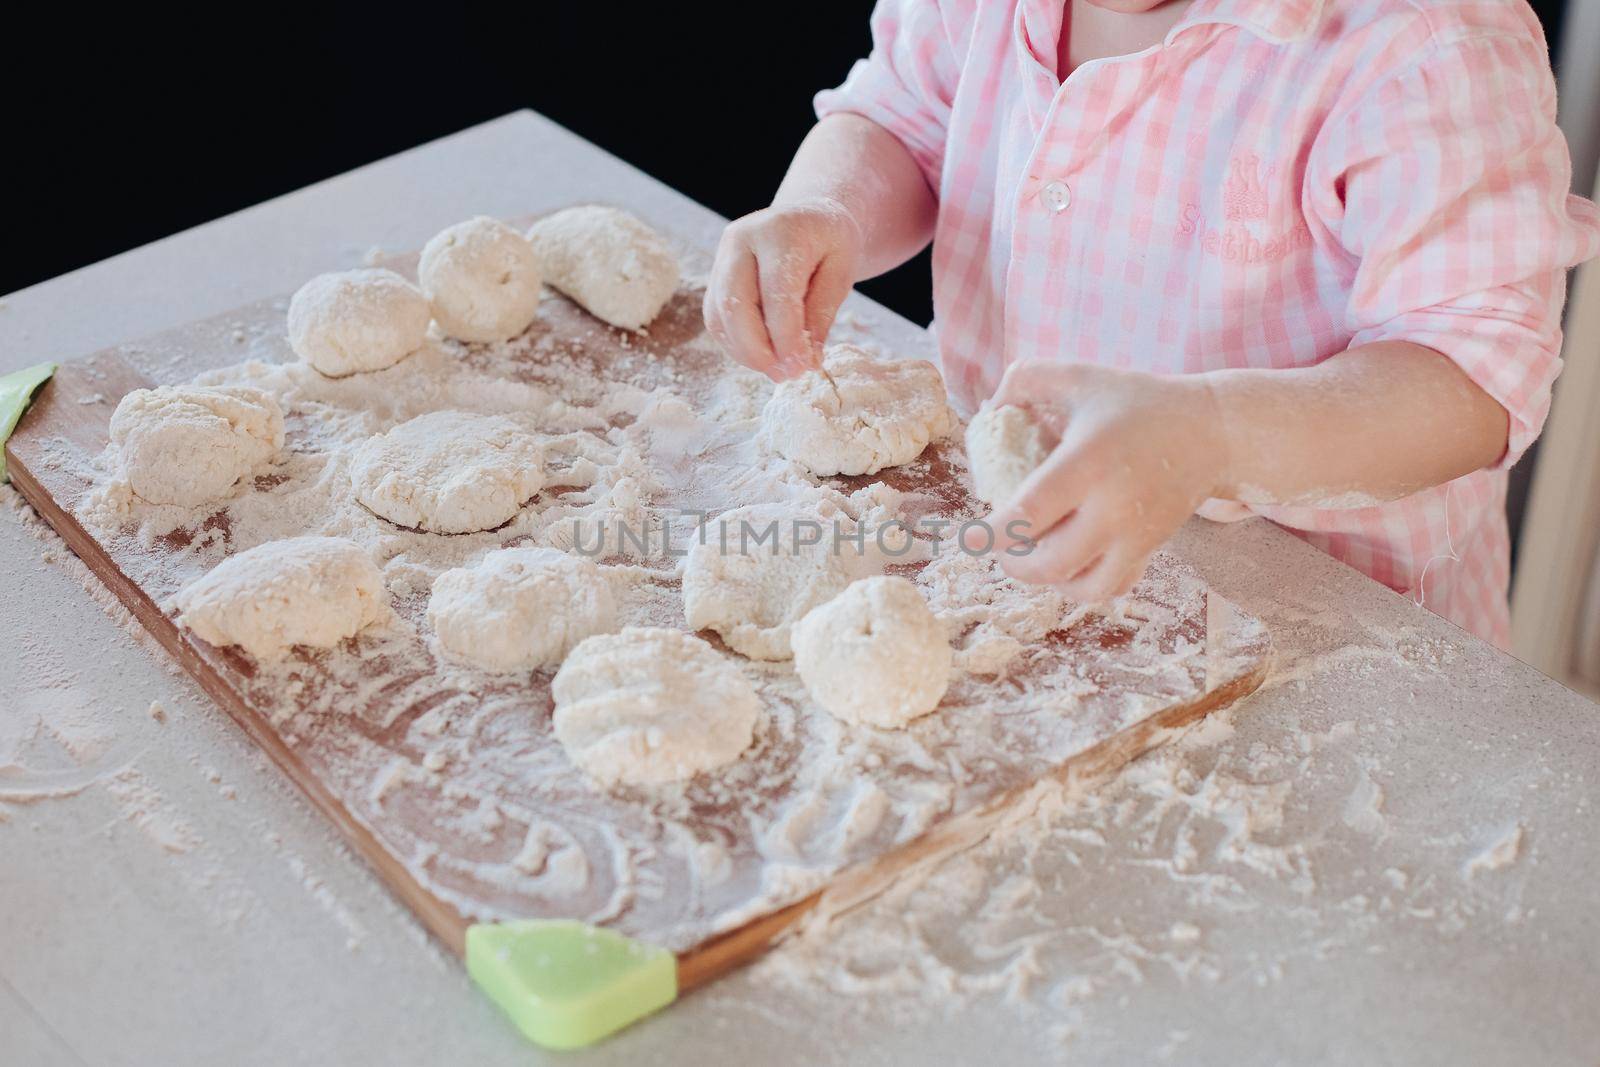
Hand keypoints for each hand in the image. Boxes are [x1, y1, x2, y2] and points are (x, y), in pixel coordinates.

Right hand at [703, 197, 861, 381]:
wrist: (808, 217)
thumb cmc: (830, 244)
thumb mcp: (841, 272)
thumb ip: (822, 313)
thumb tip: (806, 361)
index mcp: (780, 231)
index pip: (776, 292)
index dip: (785, 337)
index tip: (800, 368)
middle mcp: (742, 239)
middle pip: (735, 303)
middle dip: (757, 350)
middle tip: (785, 376)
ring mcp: (723, 255)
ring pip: (719, 314)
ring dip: (745, 352)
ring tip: (777, 369)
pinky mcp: (715, 275)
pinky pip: (715, 318)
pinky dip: (736, 344)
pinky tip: (762, 356)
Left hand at [974, 362, 1228, 601]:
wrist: (1211, 431)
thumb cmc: (1136, 402)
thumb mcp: (1080, 377)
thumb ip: (1026, 381)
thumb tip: (989, 407)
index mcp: (1087, 462)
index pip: (1028, 514)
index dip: (990, 534)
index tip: (968, 535)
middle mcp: (1112, 506)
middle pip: (1049, 564)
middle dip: (1013, 563)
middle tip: (1002, 547)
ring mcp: (1135, 535)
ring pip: (1082, 587)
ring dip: (1048, 581)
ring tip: (1035, 557)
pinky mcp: (1151, 549)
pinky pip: (1112, 588)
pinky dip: (1083, 585)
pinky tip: (1070, 564)